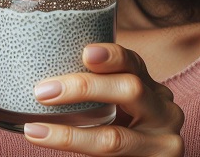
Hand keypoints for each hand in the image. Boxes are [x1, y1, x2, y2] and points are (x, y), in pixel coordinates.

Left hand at [25, 43, 183, 155]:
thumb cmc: (125, 135)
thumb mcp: (120, 107)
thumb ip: (99, 89)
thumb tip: (45, 76)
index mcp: (152, 88)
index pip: (133, 62)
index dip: (111, 55)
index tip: (85, 52)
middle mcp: (165, 111)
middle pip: (129, 90)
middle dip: (84, 88)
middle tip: (42, 91)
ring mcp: (165, 144)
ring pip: (114, 138)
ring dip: (69, 135)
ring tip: (34, 130)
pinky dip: (76, 149)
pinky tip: (50, 145)